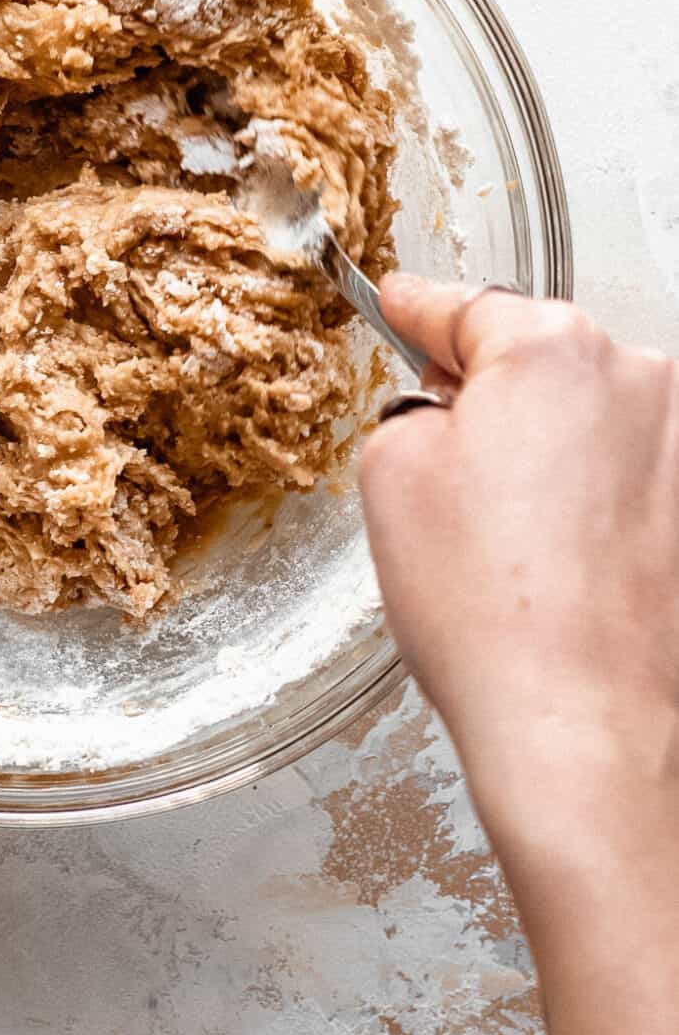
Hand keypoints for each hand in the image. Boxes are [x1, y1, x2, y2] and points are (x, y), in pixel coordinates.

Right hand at [359, 276, 678, 874]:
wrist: (583, 730)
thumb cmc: (492, 616)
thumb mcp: (392, 477)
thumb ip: (414, 411)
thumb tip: (445, 414)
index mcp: (552, 351)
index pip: (466, 306)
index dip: (418, 310)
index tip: (402, 304)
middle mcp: (641, 379)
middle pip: (542, 363)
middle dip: (493, 404)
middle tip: (450, 484)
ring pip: (592, 423)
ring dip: (553, 460)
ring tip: (514, 553)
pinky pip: (632, 481)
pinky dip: (597, 510)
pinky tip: (562, 574)